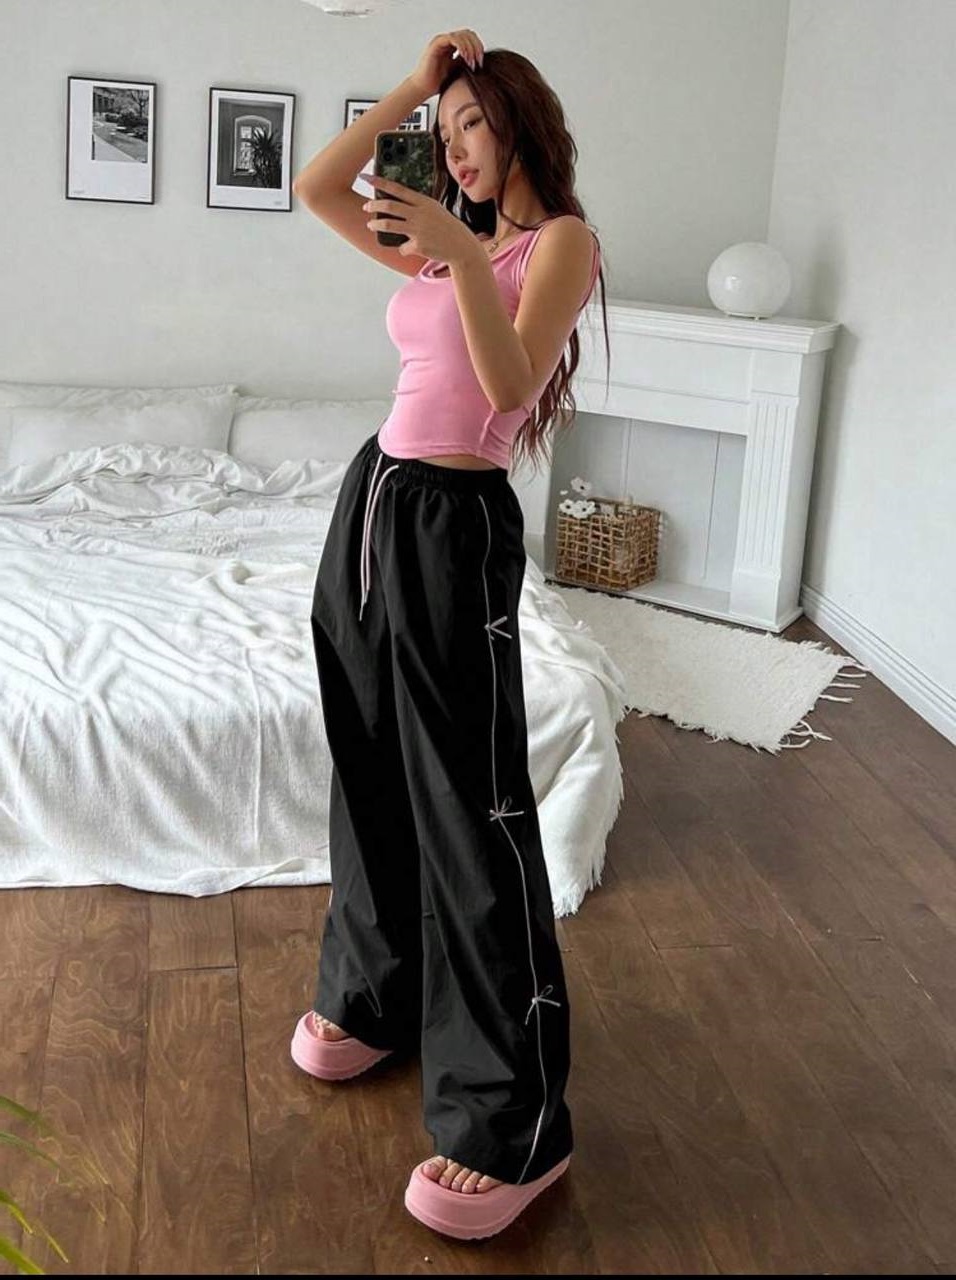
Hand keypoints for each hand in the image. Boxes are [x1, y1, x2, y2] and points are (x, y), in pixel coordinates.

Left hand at [359, 172, 478, 265]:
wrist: (461, 247)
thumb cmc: (447, 228)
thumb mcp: (435, 210)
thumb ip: (418, 207)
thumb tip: (398, 207)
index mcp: (424, 202)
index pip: (398, 189)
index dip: (380, 183)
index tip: (367, 178)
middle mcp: (419, 214)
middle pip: (389, 206)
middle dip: (374, 205)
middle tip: (366, 206)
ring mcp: (418, 229)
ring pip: (389, 225)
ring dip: (377, 225)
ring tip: (371, 225)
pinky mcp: (418, 245)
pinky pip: (403, 247)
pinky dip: (404, 249)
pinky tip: (411, 249)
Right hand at [411, 30, 484, 98]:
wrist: (424, 88)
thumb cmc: (438, 82)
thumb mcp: (458, 70)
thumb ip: (466, 62)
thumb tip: (479, 60)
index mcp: (453, 46)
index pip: (470, 38)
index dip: (478, 47)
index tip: (481, 62)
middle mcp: (447, 41)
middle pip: (468, 34)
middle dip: (476, 46)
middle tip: (479, 61)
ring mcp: (442, 41)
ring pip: (462, 35)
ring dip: (470, 48)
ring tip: (471, 62)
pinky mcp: (436, 44)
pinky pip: (452, 38)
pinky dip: (461, 46)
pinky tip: (464, 57)